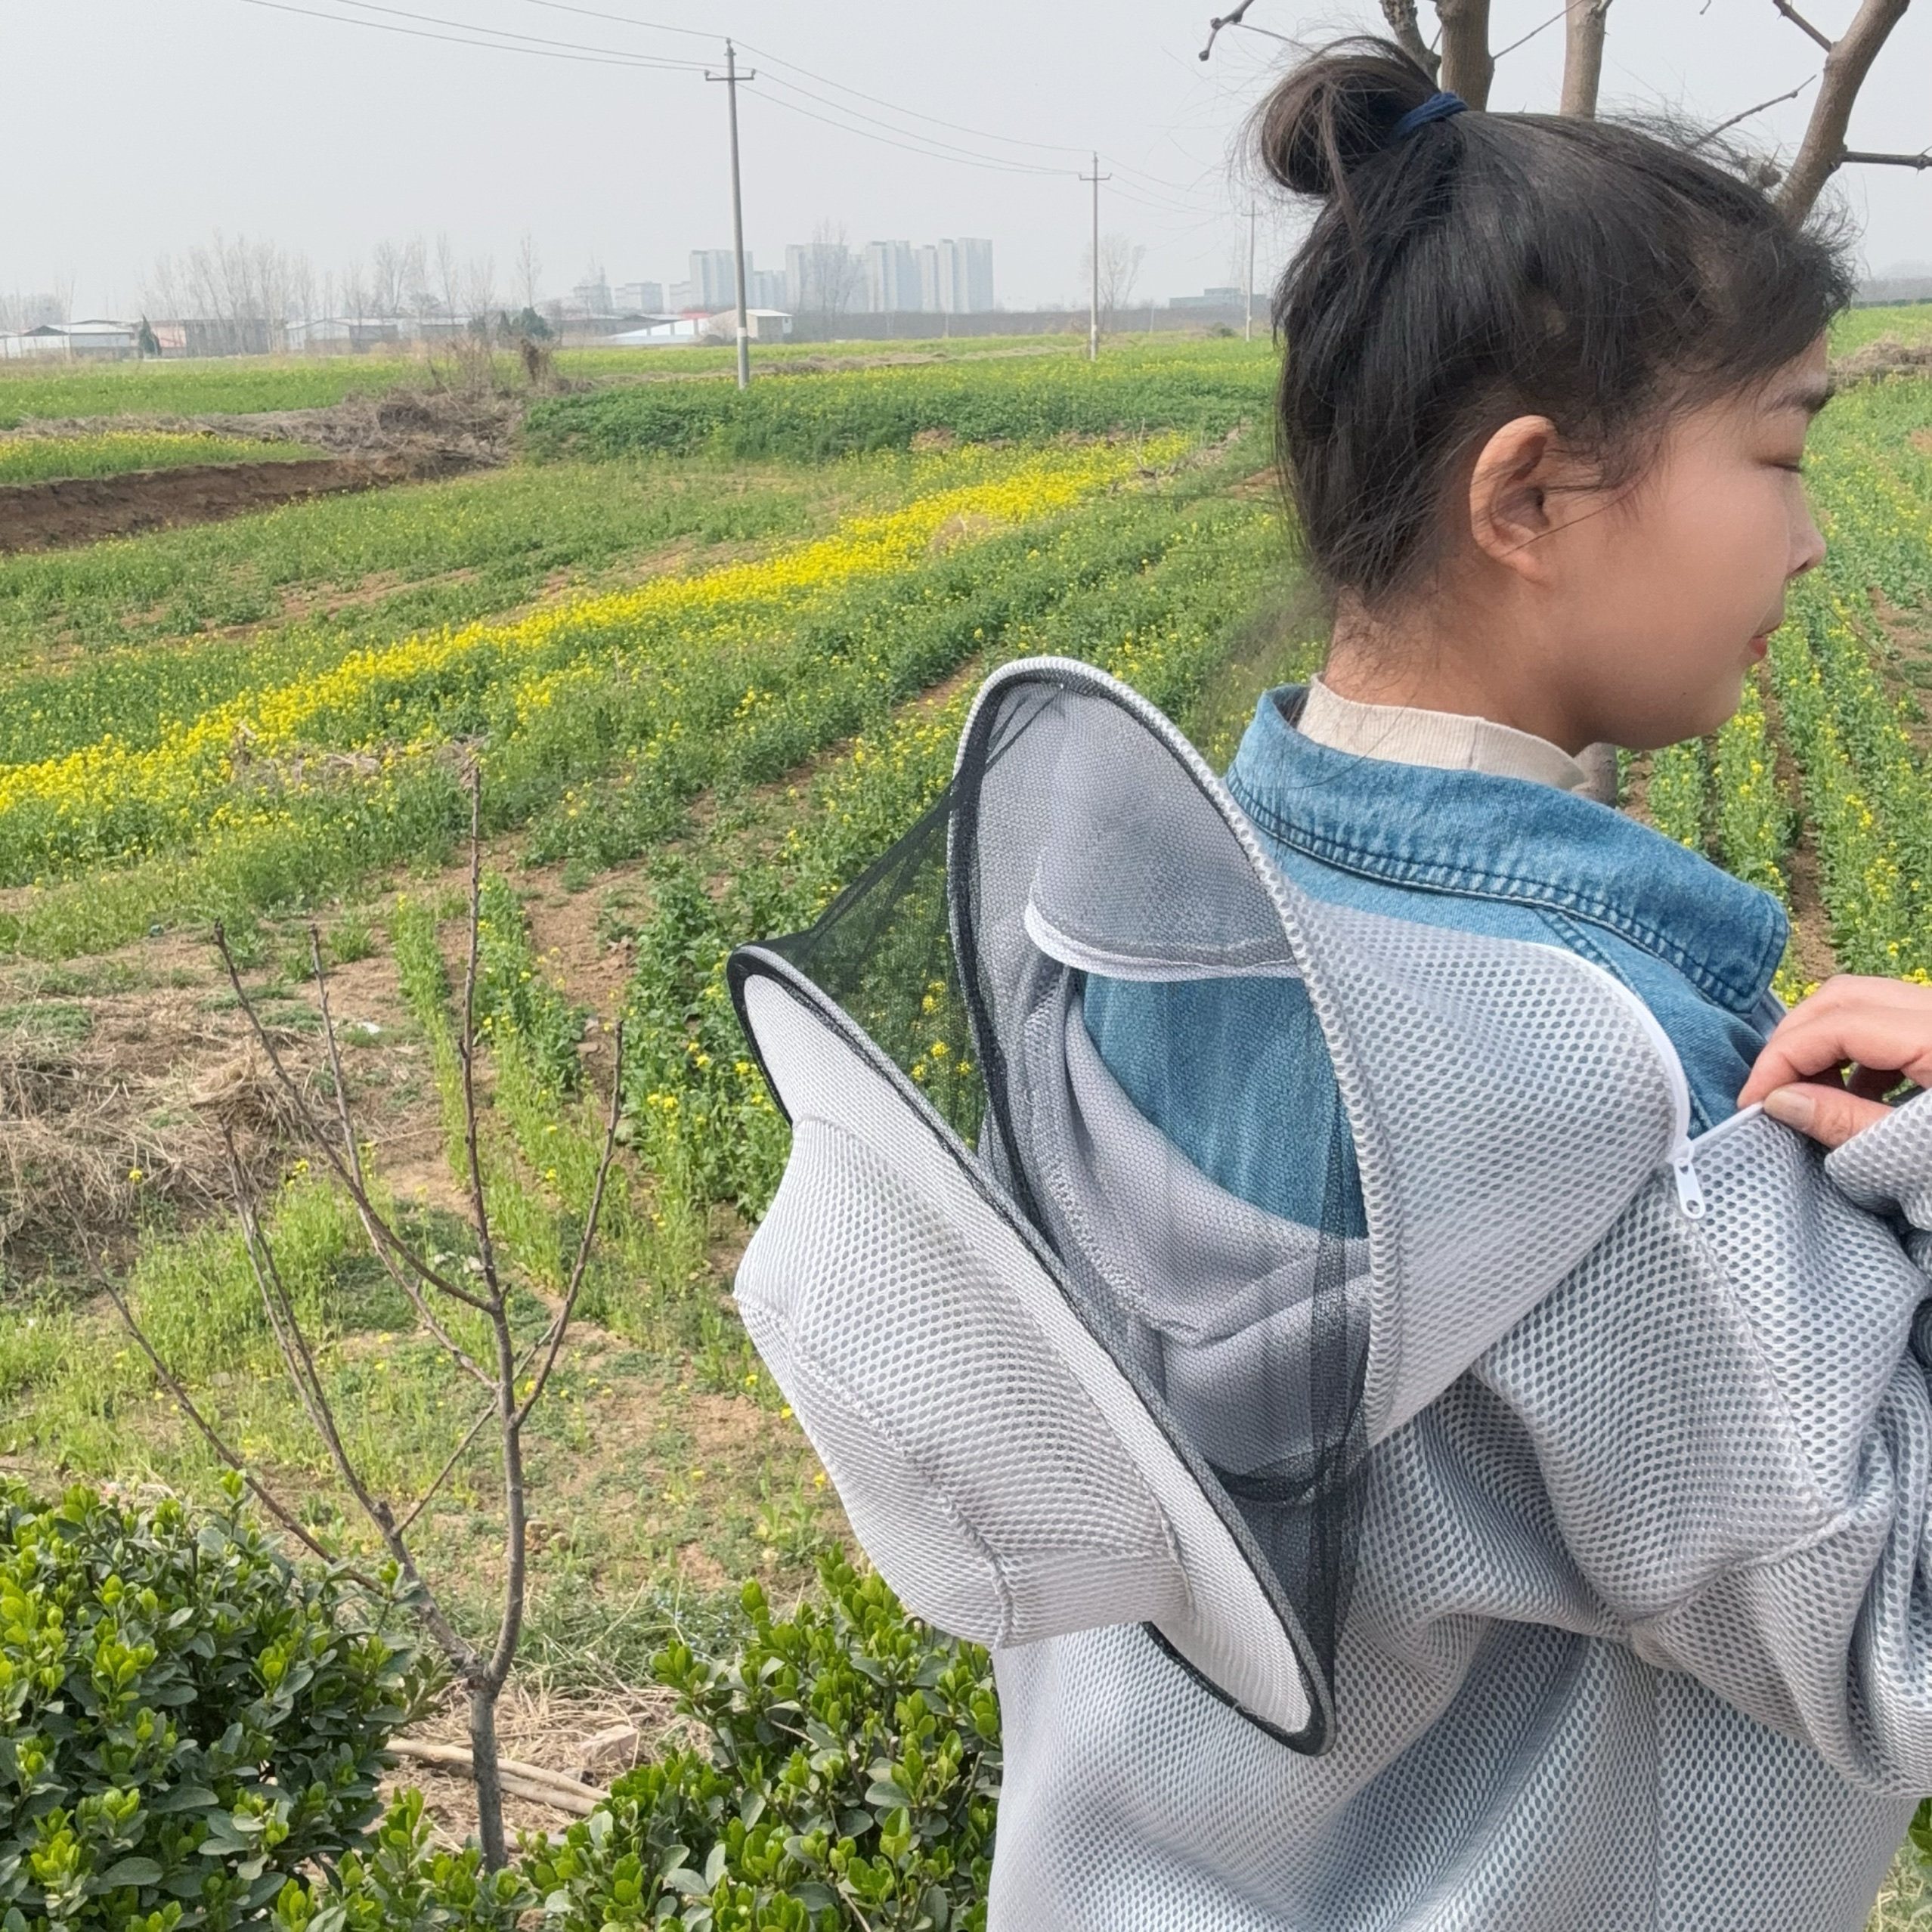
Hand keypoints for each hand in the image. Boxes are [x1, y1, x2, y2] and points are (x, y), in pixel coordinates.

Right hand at [1737, 975, 1931, 1148]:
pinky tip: (1851, 1091)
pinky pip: (1888, 1020)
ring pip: (1861, 1002)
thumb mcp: (1917, 1151)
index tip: (1753, 1100)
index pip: (1838, 1025)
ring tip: (1807, 1093)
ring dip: (1821, 1041)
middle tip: (1770, 1089)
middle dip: (1793, 1039)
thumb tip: (1779, 1101)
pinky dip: (1855, 1048)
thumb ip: (1848, 1122)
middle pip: (1842, 997)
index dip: (1783, 1058)